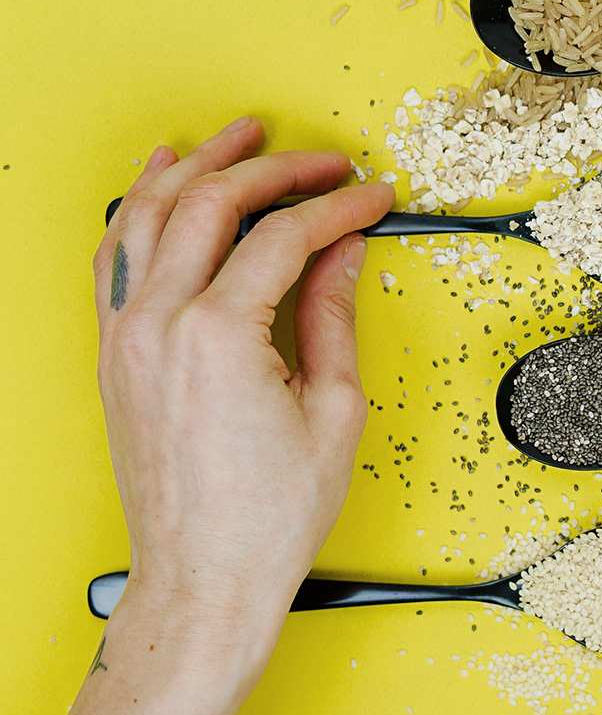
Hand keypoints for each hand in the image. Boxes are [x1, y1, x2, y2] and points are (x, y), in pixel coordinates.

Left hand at [93, 116, 392, 650]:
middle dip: (273, 168)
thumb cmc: (266, 516)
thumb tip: (342, 254)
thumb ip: (333, 316)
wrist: (203, 577)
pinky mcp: (114, 352)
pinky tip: (161, 180)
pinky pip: (115, 254)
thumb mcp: (334, 410)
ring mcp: (125, 335)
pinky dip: (139, 206)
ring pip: (148, 213)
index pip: (284, 236)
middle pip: (211, 203)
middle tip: (321, 161)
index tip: (373, 199)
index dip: (338, 207)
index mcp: (219, 336)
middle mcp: (159, 324)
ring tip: (239, 138)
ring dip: (197, 164)